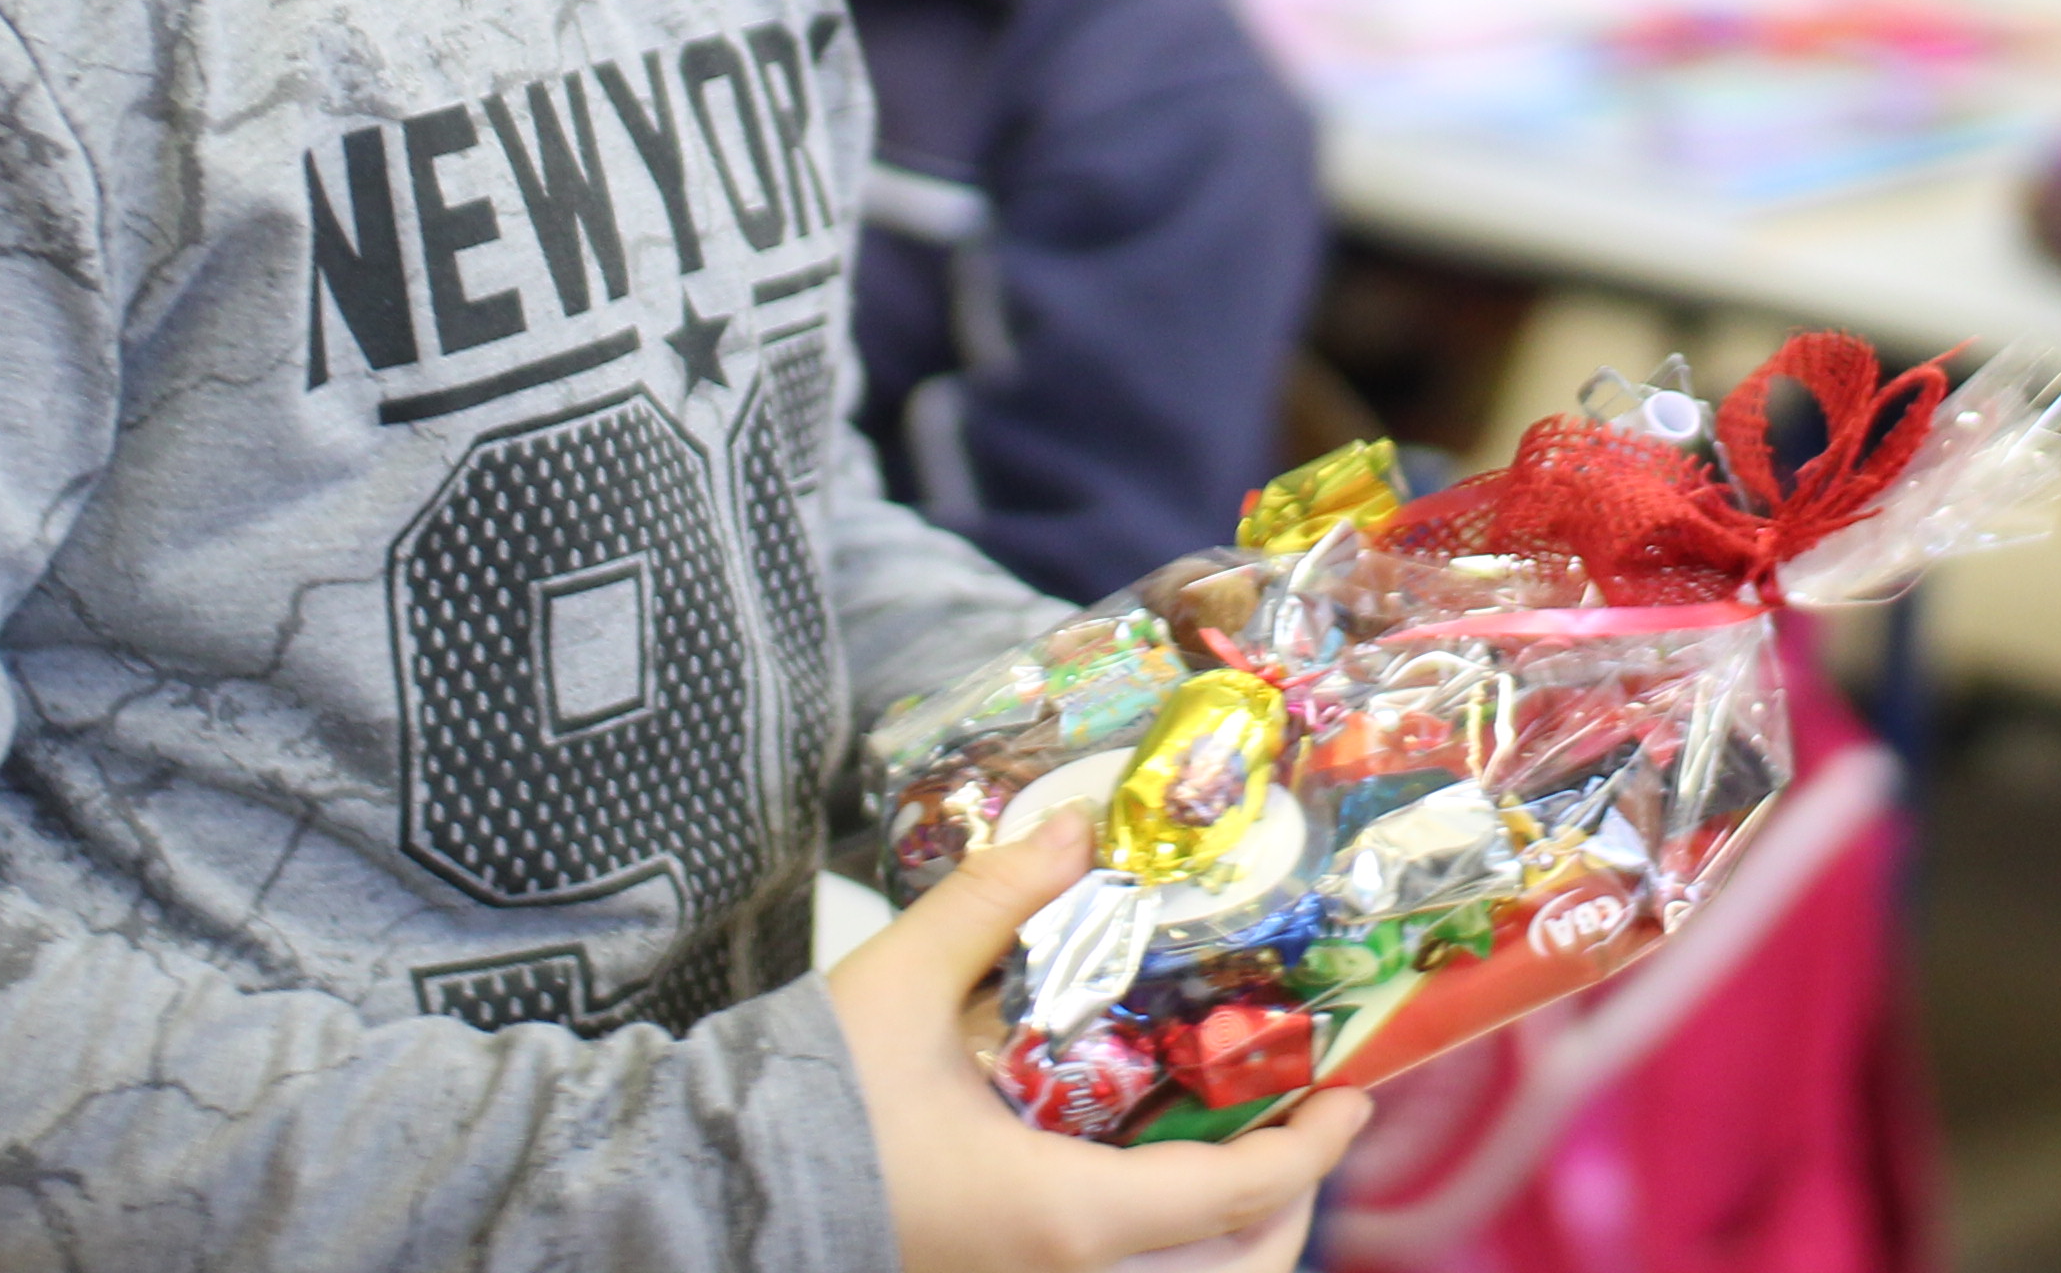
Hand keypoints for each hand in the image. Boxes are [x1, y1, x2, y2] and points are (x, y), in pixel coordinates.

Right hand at [832, 805, 1368, 1272]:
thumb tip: (1078, 830)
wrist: (710, 1193)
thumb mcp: (907, 981)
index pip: (1239, 1198)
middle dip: (1283, 1205)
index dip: (1313, 1148)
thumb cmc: (810, 1098)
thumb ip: (998, 899)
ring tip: (1234, 1153)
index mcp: (1067, 1218)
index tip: (1350, 1094)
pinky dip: (1160, 1249)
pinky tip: (1142, 1178)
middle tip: (1301, 1122)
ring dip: (1225, 1236)